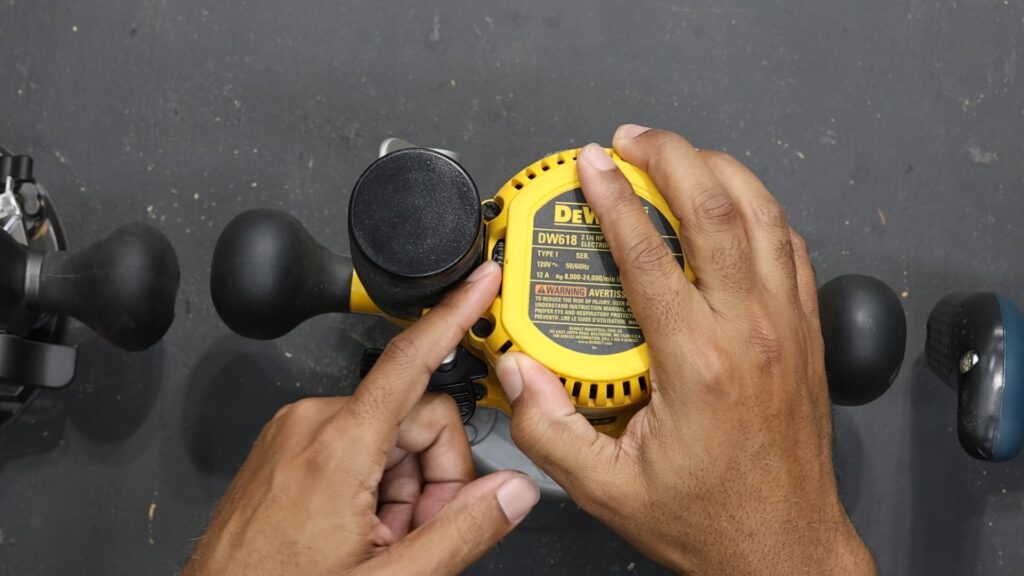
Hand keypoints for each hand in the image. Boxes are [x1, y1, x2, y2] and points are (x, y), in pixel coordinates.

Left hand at [183, 261, 538, 575]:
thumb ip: (462, 531)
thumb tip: (513, 492)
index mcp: (338, 447)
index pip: (412, 359)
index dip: (455, 315)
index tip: (480, 283)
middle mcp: (312, 426)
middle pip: (415, 416)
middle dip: (432, 476)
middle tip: (416, 532)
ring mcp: (293, 437)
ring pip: (387, 435)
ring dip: (401, 489)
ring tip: (378, 542)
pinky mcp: (284, 450)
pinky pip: (353, 446)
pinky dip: (372, 486)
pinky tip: (359, 532)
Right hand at [495, 127, 875, 574]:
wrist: (784, 546)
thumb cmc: (711, 519)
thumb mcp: (607, 487)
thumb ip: (550, 429)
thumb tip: (518, 373)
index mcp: (698, 361)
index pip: (648, 251)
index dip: (613, 196)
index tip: (591, 166)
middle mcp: (750, 330)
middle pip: (717, 206)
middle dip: (671, 154)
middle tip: (632, 140)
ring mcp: (787, 325)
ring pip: (764, 213)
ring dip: (718, 170)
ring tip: (678, 154)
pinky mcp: (805, 332)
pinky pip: (789, 243)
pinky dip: (758, 208)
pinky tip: (732, 204)